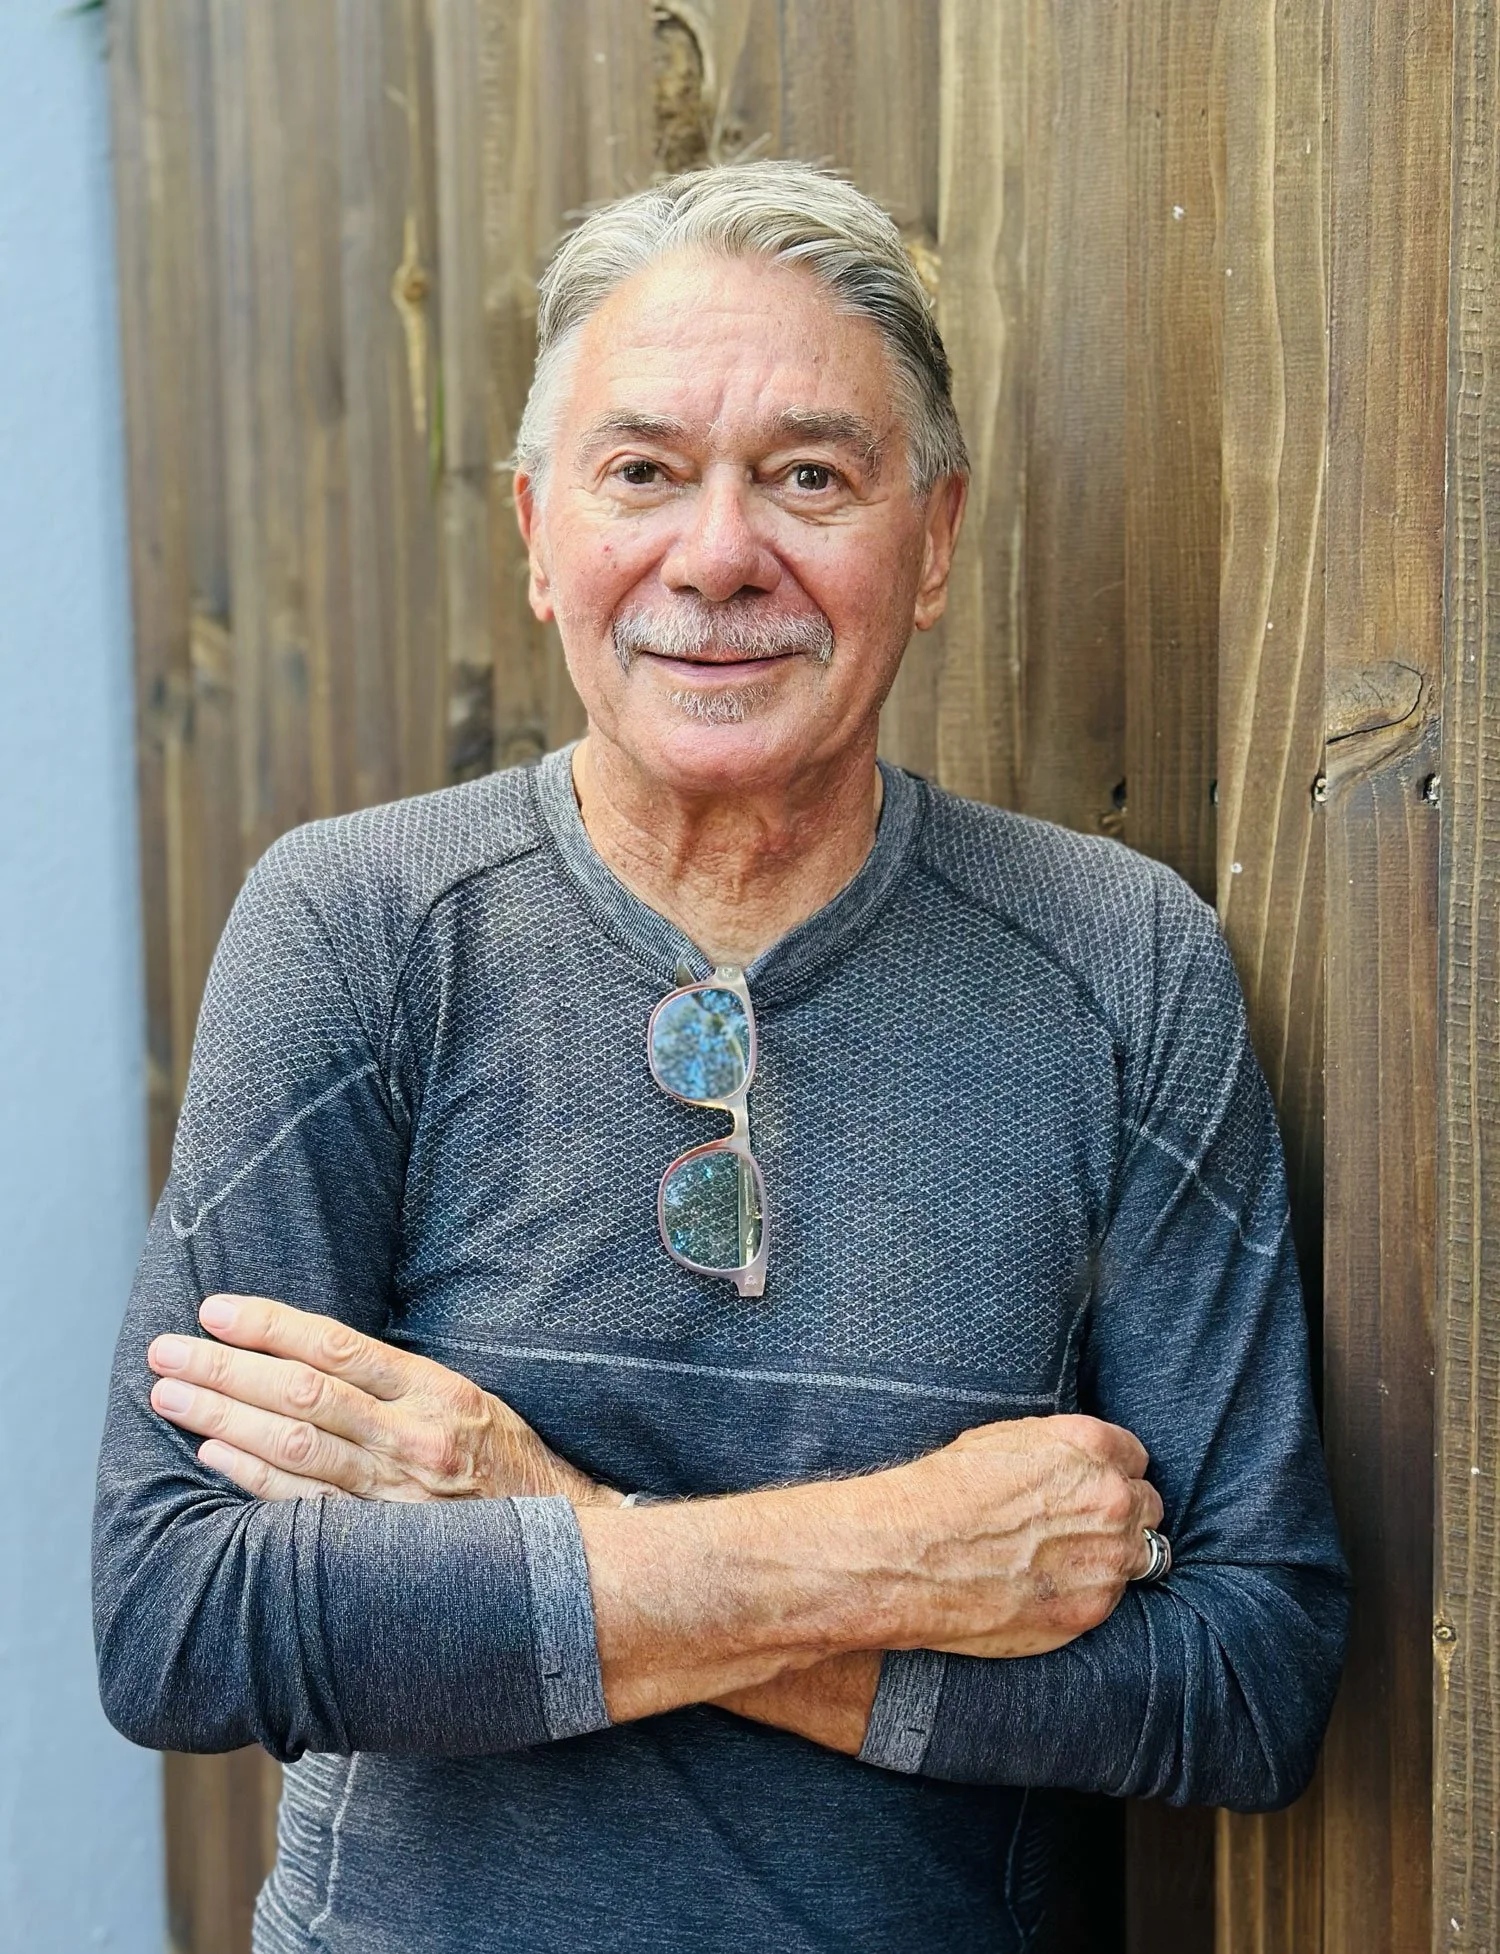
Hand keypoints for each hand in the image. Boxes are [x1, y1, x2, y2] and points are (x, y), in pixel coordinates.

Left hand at [147, 1293, 619, 1508]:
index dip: (270, 1325)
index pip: (337, 1345)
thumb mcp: (470, 1402)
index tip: (215, 1310)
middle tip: (167, 1351)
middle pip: (302, 1392)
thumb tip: (313, 1354)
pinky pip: (303, 1508)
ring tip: (171, 1395)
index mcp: (436, 1392)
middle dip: (226, 1369)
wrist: (565, 1558)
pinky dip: (251, 1478)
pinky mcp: (382, 1542)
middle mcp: (413, 1438)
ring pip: (293, 1446)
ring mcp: (396, 1495)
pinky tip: (212, 1456)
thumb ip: (399, 1383)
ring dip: (223, 1418)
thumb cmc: (510, 1469)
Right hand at [873, 1412, 1164, 1657]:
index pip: (1136, 1457)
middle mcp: (1110, 1500)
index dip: (1113, 1472)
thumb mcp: (1005, 1440)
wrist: (910, 1554)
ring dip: (1115, 1556)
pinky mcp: (1091, 1610)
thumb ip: (1059, 1452)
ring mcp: (1107, 1558)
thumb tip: (1076, 1466)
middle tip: (1085, 1527)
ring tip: (1073, 1561)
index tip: (1095, 1487)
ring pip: (1142, 1555)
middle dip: (1122, 1514)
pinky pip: (1114, 1598)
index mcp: (1089, 1448)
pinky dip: (1091, 1593)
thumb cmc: (944, 1491)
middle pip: (1147, 1506)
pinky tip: (1052, 1588)